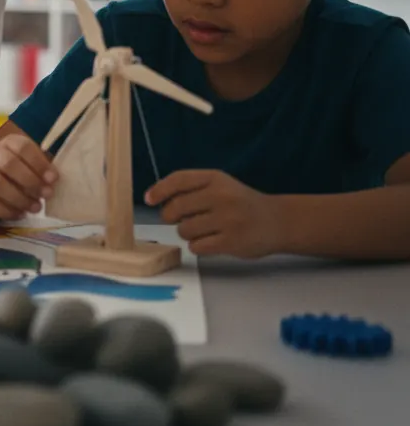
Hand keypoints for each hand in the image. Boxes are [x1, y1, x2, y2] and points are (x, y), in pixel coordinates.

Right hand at [0, 135, 55, 220]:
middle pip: (8, 164)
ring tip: (36, 208)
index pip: (22, 147)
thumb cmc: (15, 168)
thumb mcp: (28, 161)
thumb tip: (53, 180)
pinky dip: (6, 210)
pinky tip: (20, 214)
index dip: (39, 163)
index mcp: (9, 143)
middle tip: (46, 195)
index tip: (53, 179)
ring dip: (19, 198)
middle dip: (30, 181)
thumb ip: (42, 168)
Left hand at [147, 170, 283, 257]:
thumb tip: (154, 198)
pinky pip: (196, 246)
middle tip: (182, 219)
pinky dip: (199, 246)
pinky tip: (213, 241)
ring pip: (184, 230)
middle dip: (171, 217)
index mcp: (216, 178)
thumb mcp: (220, 186)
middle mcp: (221, 196)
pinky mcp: (231, 241)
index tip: (149, 199)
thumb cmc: (240, 203)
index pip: (178, 179)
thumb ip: (191, 188)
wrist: (278, 221)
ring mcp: (227, 219)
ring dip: (188, 233)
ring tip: (205, 230)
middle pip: (175, 208)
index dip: (159, 190)